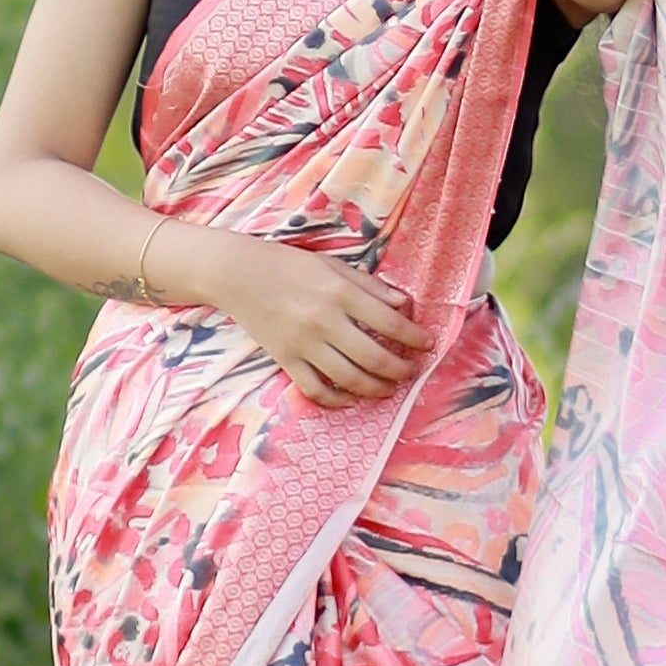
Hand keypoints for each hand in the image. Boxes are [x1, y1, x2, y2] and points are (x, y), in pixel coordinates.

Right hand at [198, 231, 434, 409]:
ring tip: (389, 388)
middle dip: (400, 369)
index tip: (428, 344)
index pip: (390, 323)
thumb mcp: (332, 265)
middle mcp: (324, 321)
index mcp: (340, 292)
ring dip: (376, 388)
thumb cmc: (289, 265)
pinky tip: (353, 398)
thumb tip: (404, 305)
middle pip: (374, 357)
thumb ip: (369, 286)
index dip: (415, 337)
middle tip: (411, 371)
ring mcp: (303, 344)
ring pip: (349, 379)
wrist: (238, 274)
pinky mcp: (285, 360)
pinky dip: (338, 400)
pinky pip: (316, 390)